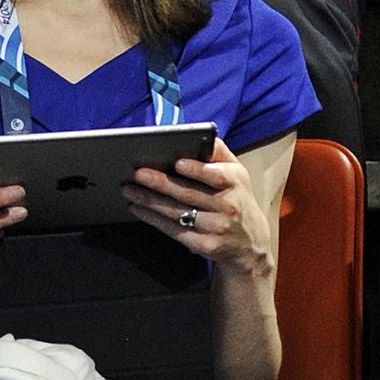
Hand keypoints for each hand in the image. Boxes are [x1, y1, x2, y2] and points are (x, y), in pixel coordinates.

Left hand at [124, 139, 274, 276]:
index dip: (197, 170)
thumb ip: (218, 152)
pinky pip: (174, 230)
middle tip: (137, 173)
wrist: (251, 243)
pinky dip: (152, 218)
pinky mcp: (205, 245)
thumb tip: (200, 134)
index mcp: (235, 182)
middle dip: (160, 183)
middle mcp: (228, 205)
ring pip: (177, 212)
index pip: (216, 176)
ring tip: (128, 189)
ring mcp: (217, 227)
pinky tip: (136, 208)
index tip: (177, 163)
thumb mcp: (236, 173)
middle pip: (188, 193)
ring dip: (148, 200)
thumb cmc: (236, 197)